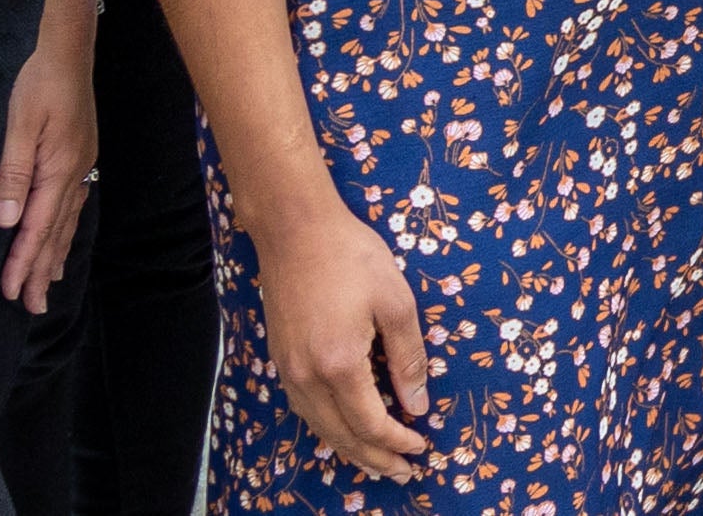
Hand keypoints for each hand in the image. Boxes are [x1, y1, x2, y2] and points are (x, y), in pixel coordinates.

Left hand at [0, 0, 98, 311]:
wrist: (65, 26)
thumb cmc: (36, 68)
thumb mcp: (17, 117)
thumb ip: (12, 171)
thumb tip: (5, 221)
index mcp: (58, 164)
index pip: (37, 226)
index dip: (24, 262)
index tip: (12, 295)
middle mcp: (74, 164)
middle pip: (57, 228)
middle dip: (44, 267)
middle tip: (34, 306)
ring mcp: (80, 153)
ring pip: (67, 214)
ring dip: (56, 249)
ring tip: (50, 279)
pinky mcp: (78, 142)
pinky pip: (73, 196)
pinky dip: (65, 222)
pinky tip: (63, 226)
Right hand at [249, 199, 433, 478]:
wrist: (295, 229)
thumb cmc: (351, 256)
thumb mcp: (395, 300)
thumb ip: (408, 357)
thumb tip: (418, 404)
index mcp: (339, 364)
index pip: (371, 424)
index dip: (398, 442)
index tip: (422, 448)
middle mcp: (307, 376)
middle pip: (342, 436)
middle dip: (375, 459)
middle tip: (404, 472)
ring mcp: (288, 369)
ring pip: (320, 427)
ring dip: (350, 449)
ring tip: (376, 463)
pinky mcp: (280, 358)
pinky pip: (305, 409)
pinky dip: (328, 428)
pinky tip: (343, 429)